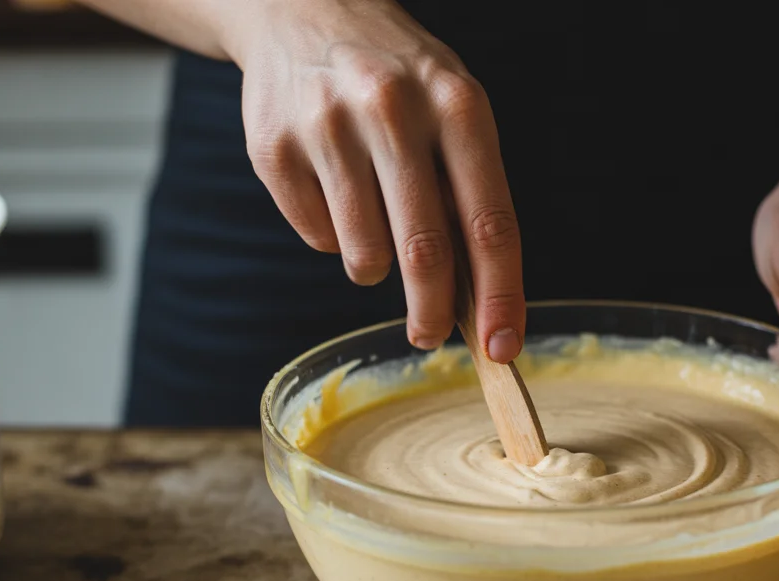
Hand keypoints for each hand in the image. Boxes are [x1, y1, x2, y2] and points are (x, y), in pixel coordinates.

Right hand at [228, 0, 523, 359]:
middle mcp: (392, 110)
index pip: (490, 222)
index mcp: (457, 105)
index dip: (501, 296)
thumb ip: (471, 195)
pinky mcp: (274, 149)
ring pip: (365, 255)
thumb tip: (483, 302)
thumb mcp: (453, 111)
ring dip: (375, 264)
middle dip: (433, 313)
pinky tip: (332, 186)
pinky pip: (317, 237)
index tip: (504, 347)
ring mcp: (327, 127)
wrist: (300, 9)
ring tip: (375, 220)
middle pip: (425, 252)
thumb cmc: (399, 79)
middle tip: (430, 336)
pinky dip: (332, 235)